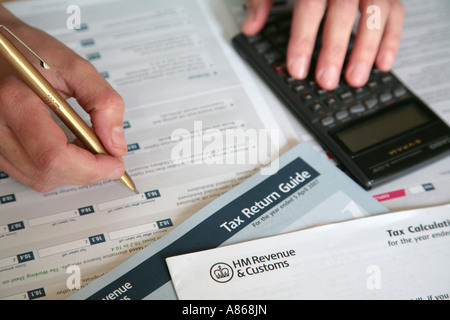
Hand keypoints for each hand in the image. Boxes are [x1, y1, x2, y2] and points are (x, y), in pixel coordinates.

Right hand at [0, 7, 126, 191]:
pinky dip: (57, 169)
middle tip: (109, 158)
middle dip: (87, 172)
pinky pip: (30, 174)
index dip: (90, 167)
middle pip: (47, 172)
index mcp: (14, 101)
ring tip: (89, 148)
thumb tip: (116, 144)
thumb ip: (103, 102)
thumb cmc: (32, 53)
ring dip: (73, 172)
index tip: (114, 163)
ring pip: (39, 179)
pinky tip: (70, 149)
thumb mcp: (76, 67)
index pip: (54, 155)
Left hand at [242, 0, 404, 89]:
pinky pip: (396, 12)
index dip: (302, 39)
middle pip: (342, 12)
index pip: (310, 6)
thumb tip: (251, 26)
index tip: (297, 68)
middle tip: (327, 81)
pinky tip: (382, 63)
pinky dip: (392, 38)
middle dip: (335, 50)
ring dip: (367, 49)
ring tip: (356, 78)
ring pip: (376, 12)